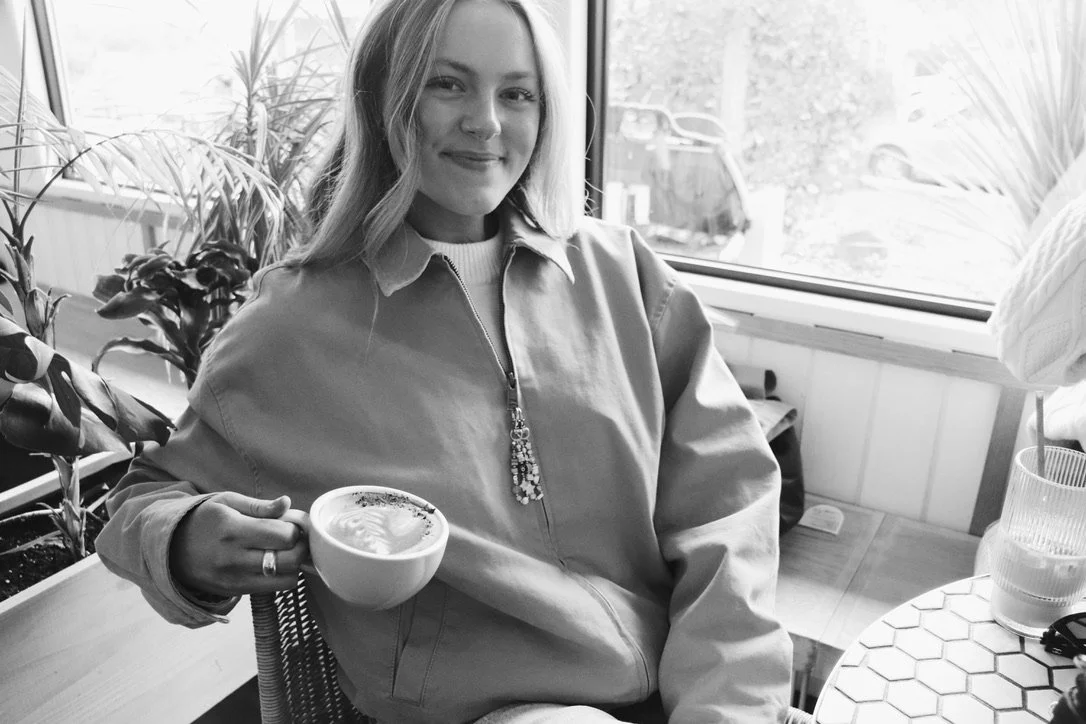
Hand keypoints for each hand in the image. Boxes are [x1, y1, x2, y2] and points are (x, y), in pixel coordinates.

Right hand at [169, 492, 309, 596]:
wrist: (169, 549)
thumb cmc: (203, 519)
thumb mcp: (227, 501)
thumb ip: (260, 505)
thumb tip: (287, 503)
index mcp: (233, 529)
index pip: (284, 535)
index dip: (296, 528)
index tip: (291, 523)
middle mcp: (234, 557)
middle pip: (290, 559)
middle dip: (301, 547)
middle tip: (294, 538)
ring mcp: (235, 578)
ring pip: (287, 578)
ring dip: (294, 565)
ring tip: (283, 551)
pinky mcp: (235, 591)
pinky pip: (273, 588)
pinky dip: (281, 576)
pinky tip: (272, 563)